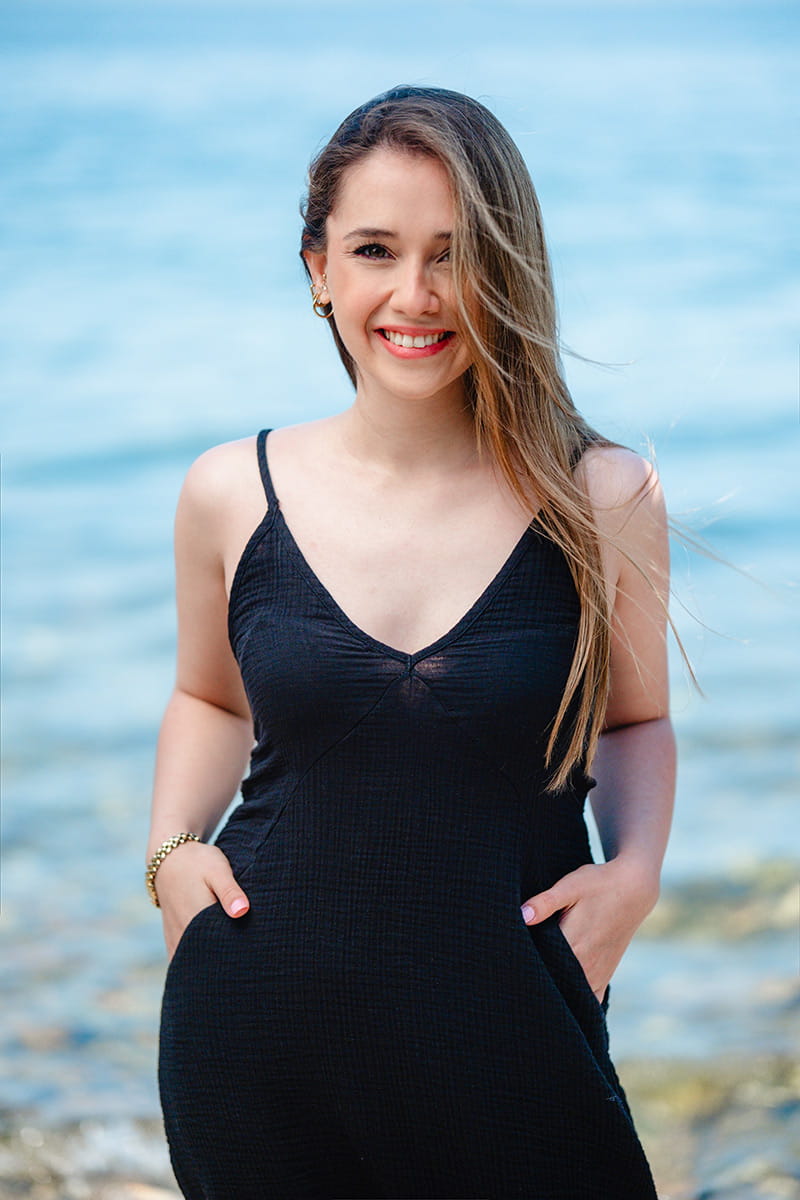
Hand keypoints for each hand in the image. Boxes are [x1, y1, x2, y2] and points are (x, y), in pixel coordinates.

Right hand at [154, 840, 249, 958]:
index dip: (237, 956)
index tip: (253, 960)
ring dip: (209, 968)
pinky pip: (182, 961)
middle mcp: (184, 933)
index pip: (221, 948)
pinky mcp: (173, 939)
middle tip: (246, 969)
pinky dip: (195, 965)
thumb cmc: (198, 863)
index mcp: (198, 918)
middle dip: (226, 967)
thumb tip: (242, 911)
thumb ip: (229, 891)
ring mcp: (176, 939)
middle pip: (208, 960)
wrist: (169, 860)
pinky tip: (211, 968)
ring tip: (231, 971)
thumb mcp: (217, 870)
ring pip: (193, 964)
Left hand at [520, 860, 658, 1000]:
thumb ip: (545, 902)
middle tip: (517, 977)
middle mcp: (586, 965)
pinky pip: (590, 999)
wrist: (634, 888)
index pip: (541, 968)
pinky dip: (577, 1001)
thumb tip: (521, 915)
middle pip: (554, 984)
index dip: (524, 968)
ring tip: (537, 986)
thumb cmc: (598, 884)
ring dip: (556, 993)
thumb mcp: (570, 886)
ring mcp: (597, 973)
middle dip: (536, 982)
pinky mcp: (605, 975)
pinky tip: (564, 997)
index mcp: (574, 945)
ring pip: (571, 996)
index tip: (511, 965)